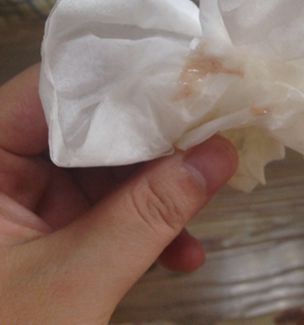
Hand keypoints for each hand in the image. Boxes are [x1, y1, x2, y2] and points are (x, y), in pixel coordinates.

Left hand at [0, 65, 236, 323]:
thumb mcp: (77, 282)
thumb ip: (150, 214)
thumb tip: (221, 153)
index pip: (50, 92)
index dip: (117, 80)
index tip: (183, 80)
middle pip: (85, 129)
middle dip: (150, 145)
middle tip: (208, 140)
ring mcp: (24, 199)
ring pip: (101, 170)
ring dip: (155, 192)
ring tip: (204, 205)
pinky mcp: (47, 227)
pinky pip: (101, 207)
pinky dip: (140, 225)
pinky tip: (181, 254)